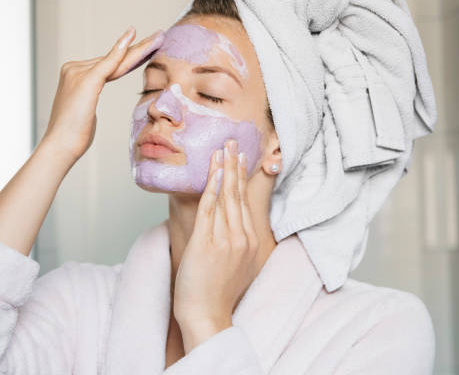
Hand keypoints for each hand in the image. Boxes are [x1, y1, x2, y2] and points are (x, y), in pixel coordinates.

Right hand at [41, 27, 164, 162]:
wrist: (60, 145)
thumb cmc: (72, 136)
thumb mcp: (84, 114)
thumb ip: (87, 102)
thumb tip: (89, 106)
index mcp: (74, 75)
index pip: (108, 64)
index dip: (129, 56)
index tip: (147, 49)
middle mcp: (74, 69)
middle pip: (113, 59)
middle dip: (138, 48)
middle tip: (158, 37)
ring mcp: (79, 73)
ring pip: (116, 60)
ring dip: (139, 48)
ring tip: (158, 38)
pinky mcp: (86, 80)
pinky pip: (109, 62)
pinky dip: (121, 49)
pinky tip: (133, 36)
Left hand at [173, 139, 259, 350]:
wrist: (207, 316)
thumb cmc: (217, 294)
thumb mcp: (237, 266)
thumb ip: (237, 244)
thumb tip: (232, 228)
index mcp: (250, 242)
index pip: (245, 202)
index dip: (242, 177)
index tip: (241, 158)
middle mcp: (242, 238)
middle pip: (238, 194)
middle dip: (235, 165)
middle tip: (232, 141)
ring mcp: (226, 240)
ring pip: (226, 197)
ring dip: (224, 169)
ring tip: (222, 148)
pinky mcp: (208, 243)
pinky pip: (210, 209)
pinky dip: (212, 187)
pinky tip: (213, 170)